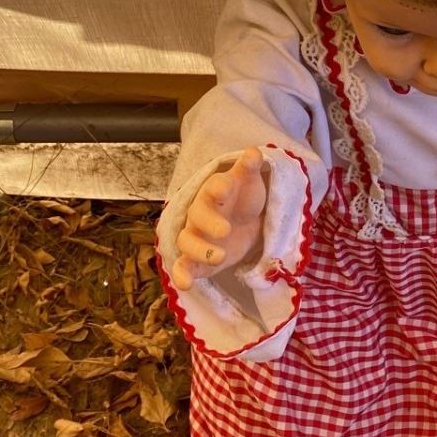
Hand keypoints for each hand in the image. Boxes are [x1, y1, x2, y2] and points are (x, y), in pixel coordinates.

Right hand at [172, 149, 266, 291]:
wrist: (243, 220)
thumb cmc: (243, 197)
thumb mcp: (250, 181)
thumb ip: (249, 167)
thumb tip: (254, 152)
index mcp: (215, 192)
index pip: (213, 187)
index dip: (218, 188)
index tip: (225, 189)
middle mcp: (200, 213)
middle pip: (197, 217)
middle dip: (209, 223)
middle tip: (226, 230)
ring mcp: (198, 237)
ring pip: (188, 242)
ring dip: (200, 250)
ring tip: (219, 257)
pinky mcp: (198, 259)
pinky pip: (185, 266)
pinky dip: (182, 274)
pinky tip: (186, 284)